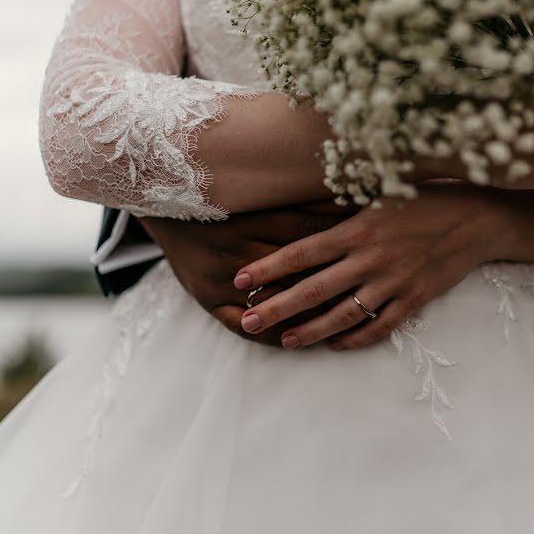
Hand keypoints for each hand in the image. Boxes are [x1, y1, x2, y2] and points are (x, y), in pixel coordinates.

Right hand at [137, 203, 350, 346]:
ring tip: (342, 323)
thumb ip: (299, 199)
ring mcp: (219, 279)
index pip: (309, 237)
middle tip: (369, 293)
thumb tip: (350, 197)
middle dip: (334, 286)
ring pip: (272, 304)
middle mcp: (237, 250)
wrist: (162, 203)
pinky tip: (294, 341)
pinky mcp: (205, 299)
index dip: (342, 246)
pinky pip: (240, 327)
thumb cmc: (221, 198)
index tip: (372, 251)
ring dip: (305, 317)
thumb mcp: (257, 192)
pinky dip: (269, 338)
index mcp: (253, 219)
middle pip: (296, 276)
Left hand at [233, 185, 533, 350]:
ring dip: (312, 330)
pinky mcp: (415, 299)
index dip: (268, 268)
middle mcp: (371, 259)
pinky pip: (381, 326)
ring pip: (344, 315)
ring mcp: (394, 283)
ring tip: (287, 341)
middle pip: (314, 289)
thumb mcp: (380, 195)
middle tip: (247, 323)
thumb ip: (342, 210)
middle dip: (277, 308)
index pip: (301, 252)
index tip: (240, 280)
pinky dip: (357, 338)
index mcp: (357, 230)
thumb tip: (299, 214)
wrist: (477, 217)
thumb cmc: (425, 199)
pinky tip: (336, 345)